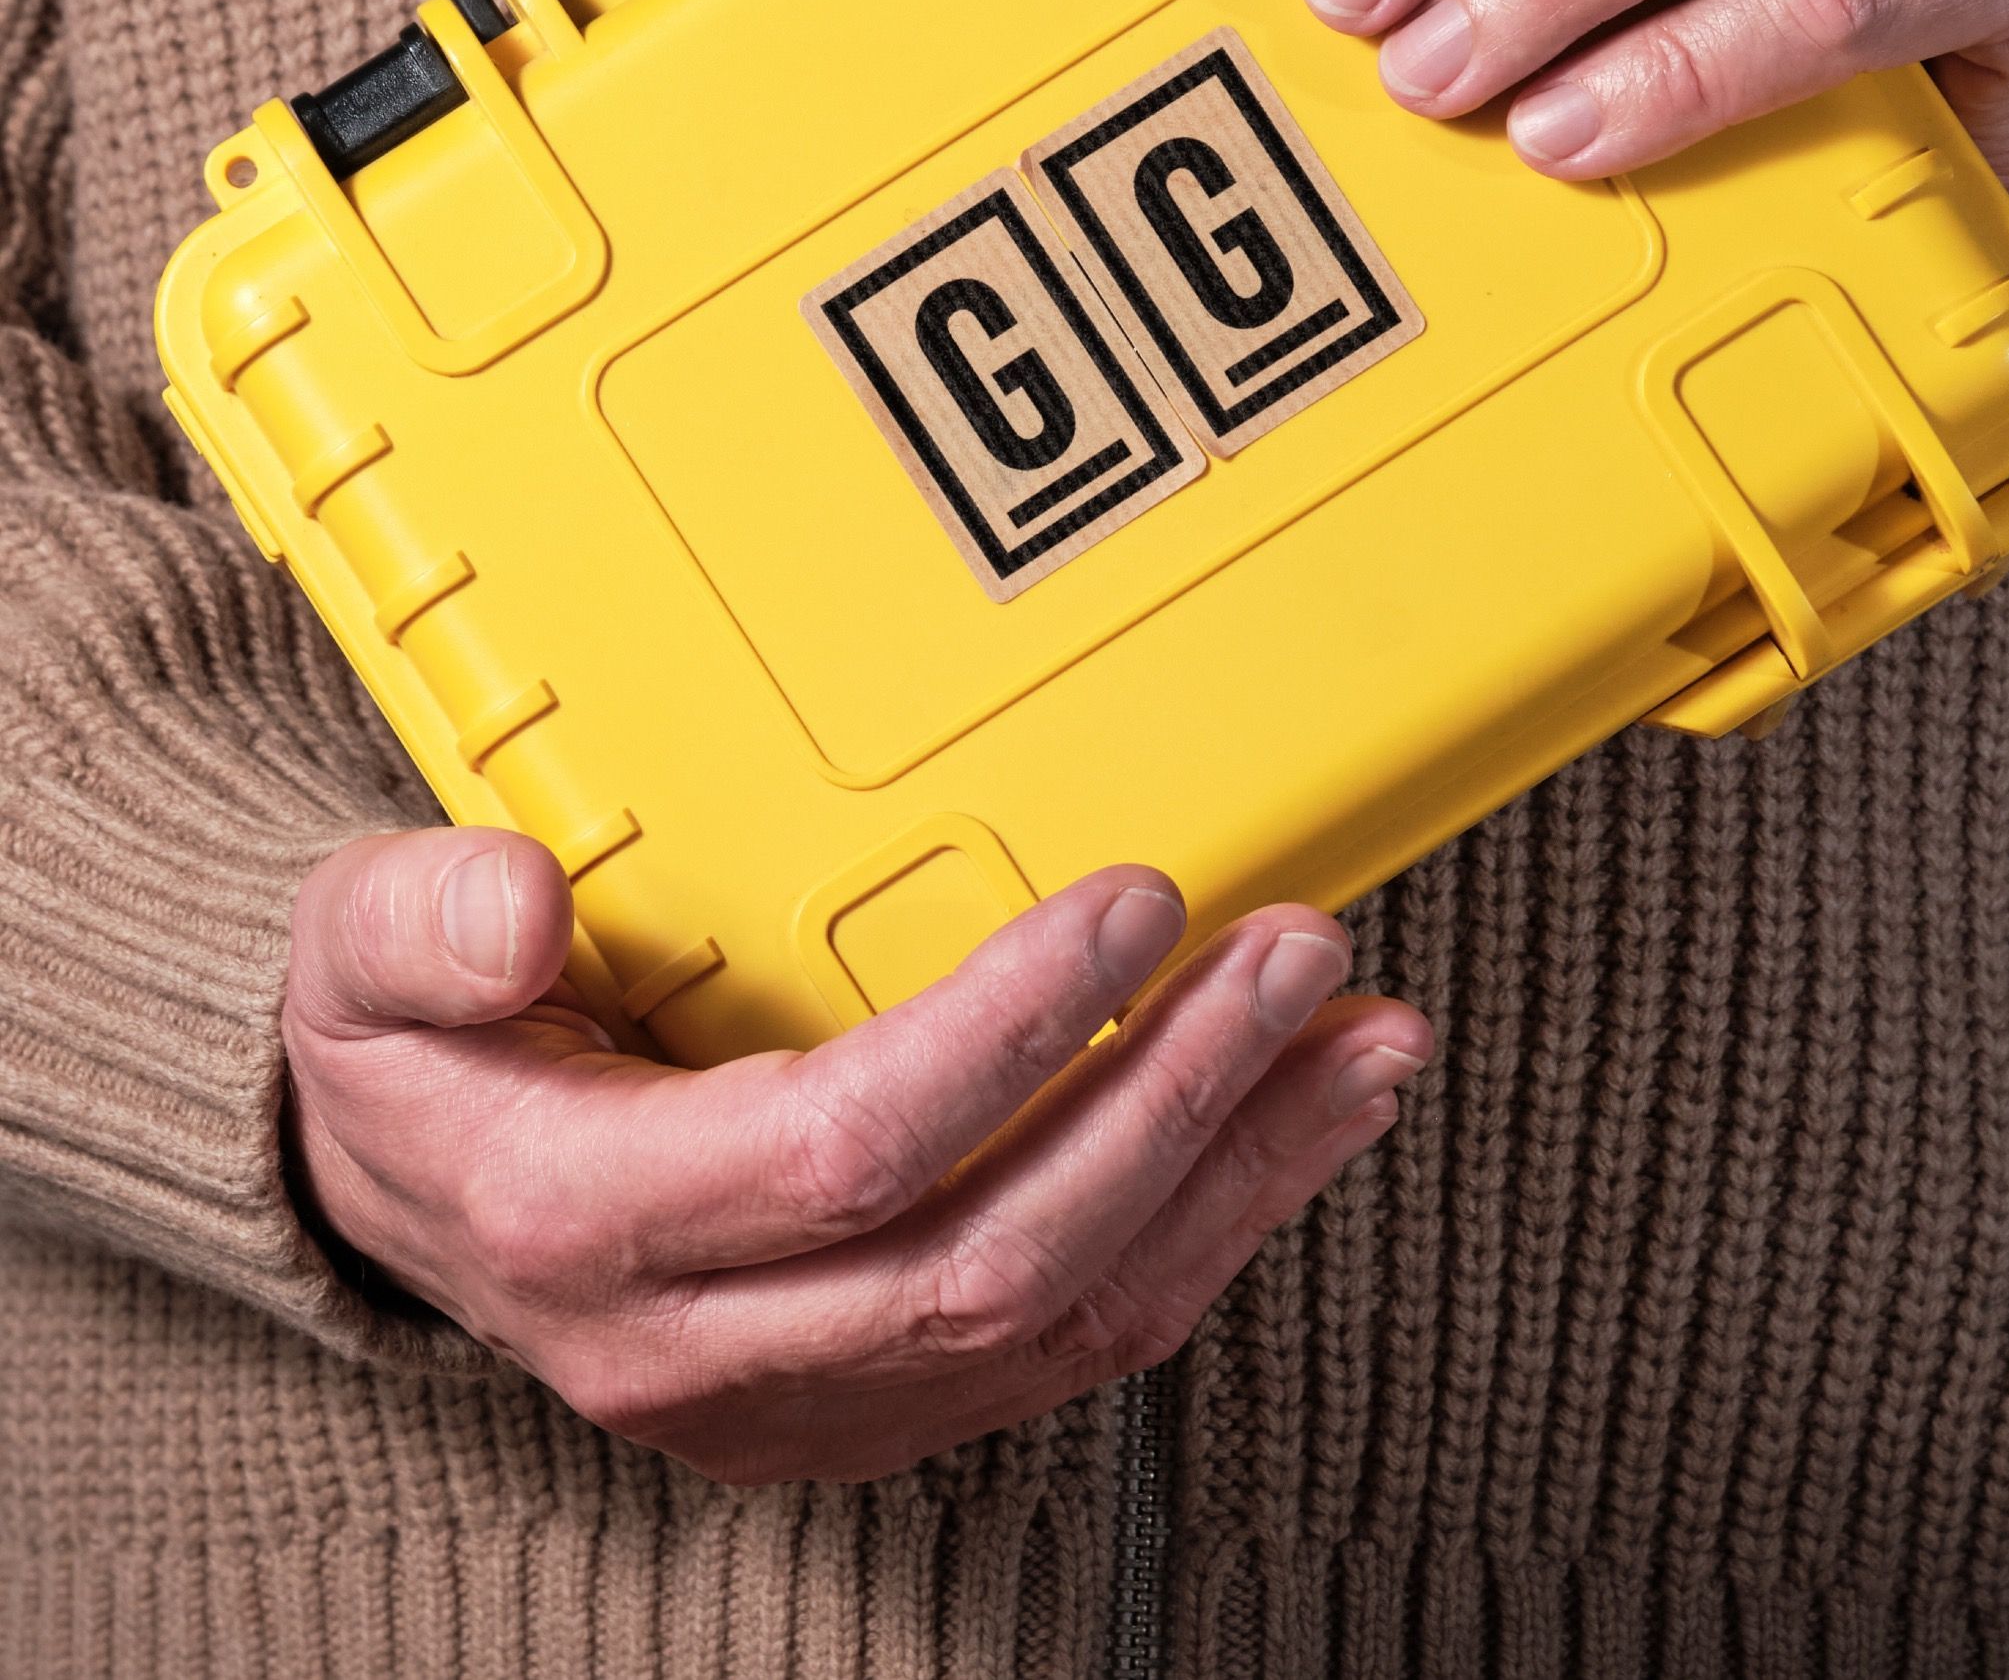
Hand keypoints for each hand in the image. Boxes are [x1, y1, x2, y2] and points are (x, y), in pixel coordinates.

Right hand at [284, 828, 1428, 1483]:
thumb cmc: (414, 1056)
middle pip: (995, 1254)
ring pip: (1064, 1318)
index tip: (1136, 905)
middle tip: (1295, 954)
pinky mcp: (874, 1394)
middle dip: (1176, 1101)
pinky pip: (1072, 1338)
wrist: (414, 1197)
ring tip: (1360, 1046)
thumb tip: (519, 908)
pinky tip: (1289, 1128)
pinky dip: (1207, 1229)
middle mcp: (707, 1347)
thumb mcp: (357, 956)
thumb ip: (420, 921)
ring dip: (1238, 1176)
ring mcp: (803, 1393)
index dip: (1012, 1031)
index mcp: (591, 1223)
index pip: (849, 1148)